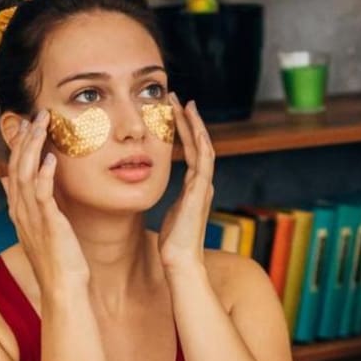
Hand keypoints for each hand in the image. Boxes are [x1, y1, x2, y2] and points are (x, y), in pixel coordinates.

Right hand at [1, 110, 90, 292]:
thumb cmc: (58, 262)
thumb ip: (32, 207)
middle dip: (25, 139)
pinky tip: (50, 158)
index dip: (18, 147)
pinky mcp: (48, 224)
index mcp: (19, 211)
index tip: (26, 125)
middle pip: (17, 166)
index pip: (14, 171)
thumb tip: (17, 188)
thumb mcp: (41, 230)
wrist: (62, 289)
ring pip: (26, 174)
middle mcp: (21, 211)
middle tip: (35, 116)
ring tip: (42, 125)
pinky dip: (44, 174)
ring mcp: (32, 218)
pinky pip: (42, 195)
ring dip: (33, 147)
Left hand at [157, 94, 214, 271]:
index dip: (183, 131)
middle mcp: (202, 184)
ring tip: (184, 103)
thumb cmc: (173, 244)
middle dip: (189, 121)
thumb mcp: (169, 215)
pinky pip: (203, 160)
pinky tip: (194, 127)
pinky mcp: (202, 191)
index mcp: (194, 188)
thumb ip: (169, 201)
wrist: (181, 261)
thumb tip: (156, 194)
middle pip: (199, 144)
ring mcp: (204, 186)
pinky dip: (200, 142)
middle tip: (179, 98)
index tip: (174, 113)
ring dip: (194, 124)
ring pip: (203, 146)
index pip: (190, 152)